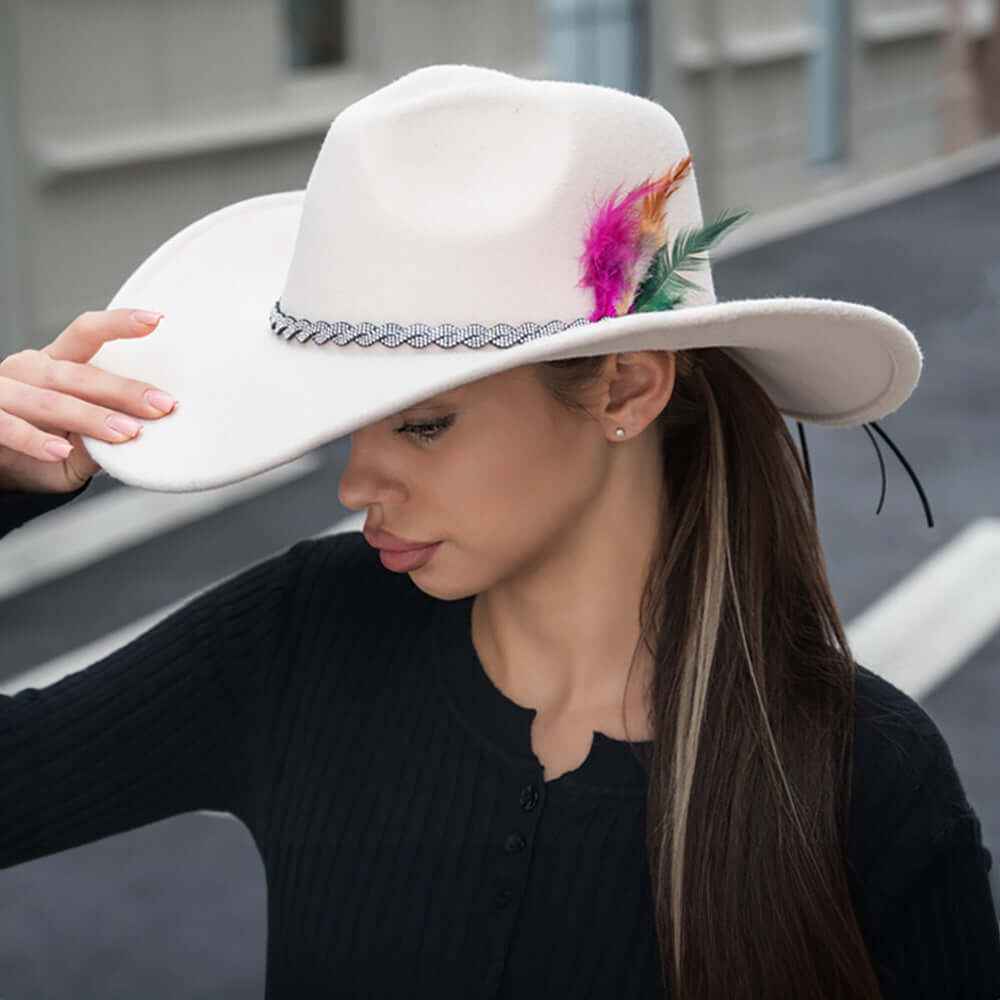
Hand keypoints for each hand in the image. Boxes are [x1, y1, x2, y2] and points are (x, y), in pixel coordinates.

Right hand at [0, 309, 177, 493]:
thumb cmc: (39, 451)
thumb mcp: (76, 444)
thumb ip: (101, 439)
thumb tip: (142, 438)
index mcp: (54, 364)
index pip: (85, 333)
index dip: (117, 323)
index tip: (155, 319)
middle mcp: (29, 370)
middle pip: (78, 374)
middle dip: (123, 390)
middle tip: (161, 404)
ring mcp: (3, 391)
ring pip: (50, 401)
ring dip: (90, 416)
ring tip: (126, 432)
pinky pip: (9, 427)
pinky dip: (35, 440)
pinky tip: (60, 451)